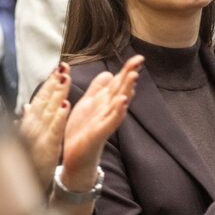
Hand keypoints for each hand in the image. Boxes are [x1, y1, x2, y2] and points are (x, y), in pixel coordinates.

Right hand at [19, 63, 71, 187]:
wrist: (20, 188)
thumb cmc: (25, 163)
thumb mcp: (25, 140)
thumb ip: (27, 122)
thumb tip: (25, 107)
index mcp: (29, 124)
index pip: (40, 99)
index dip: (49, 84)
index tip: (58, 69)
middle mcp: (32, 127)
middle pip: (44, 100)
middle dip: (54, 82)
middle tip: (64, 66)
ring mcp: (38, 136)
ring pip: (49, 110)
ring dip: (57, 93)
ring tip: (66, 78)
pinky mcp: (46, 148)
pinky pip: (54, 130)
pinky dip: (59, 117)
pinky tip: (66, 105)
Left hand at [60, 55, 142, 189]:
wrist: (75, 157)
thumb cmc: (82, 131)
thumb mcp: (88, 104)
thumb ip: (98, 89)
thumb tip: (109, 72)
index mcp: (104, 101)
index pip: (118, 82)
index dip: (127, 70)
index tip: (138, 58)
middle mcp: (108, 110)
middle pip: (121, 89)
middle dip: (130, 75)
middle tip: (139, 61)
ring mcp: (105, 121)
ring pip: (119, 103)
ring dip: (127, 90)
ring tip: (134, 76)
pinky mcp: (99, 133)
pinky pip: (111, 121)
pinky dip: (118, 112)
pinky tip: (123, 102)